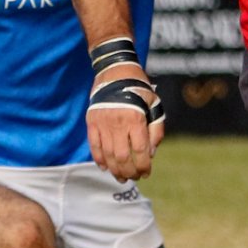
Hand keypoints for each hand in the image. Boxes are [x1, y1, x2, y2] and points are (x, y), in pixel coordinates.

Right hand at [85, 61, 163, 179]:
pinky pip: (94, 145)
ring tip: (121, 177)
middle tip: (134, 177)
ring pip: (108, 155)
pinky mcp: (92, 121)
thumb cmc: (138, 87)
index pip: (140, 151)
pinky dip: (99, 159)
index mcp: (136, 118)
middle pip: (122, 157)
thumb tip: (150, 154)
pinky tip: (105, 167)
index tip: (146, 173)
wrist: (114, 70)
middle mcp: (118, 122)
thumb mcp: (154, 104)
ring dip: (115, 170)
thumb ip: (155, 130)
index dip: (143, 166)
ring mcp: (103, 123)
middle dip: (129, 172)